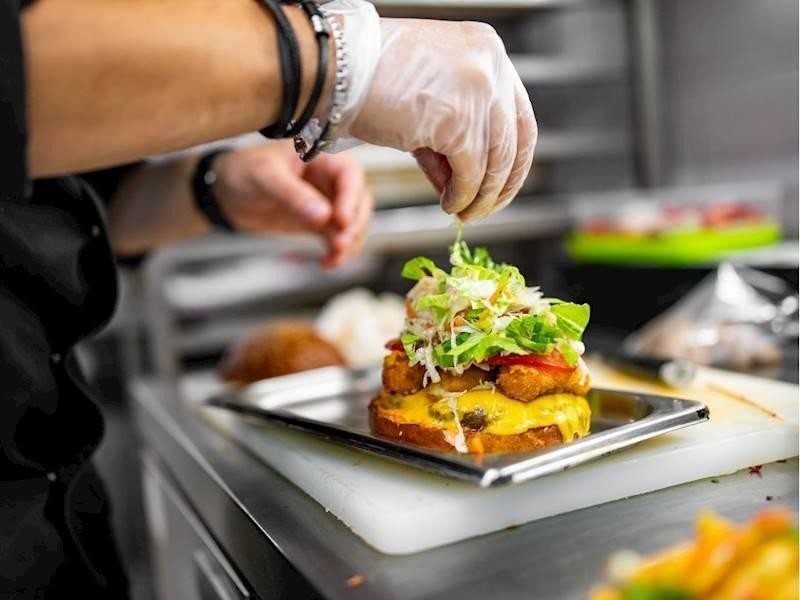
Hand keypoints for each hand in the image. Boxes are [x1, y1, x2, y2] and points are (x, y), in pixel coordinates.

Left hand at [213, 141, 372, 267]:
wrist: (224, 192)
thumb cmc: (243, 172)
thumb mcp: (265, 178)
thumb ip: (293, 195)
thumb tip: (322, 216)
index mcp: (321, 156)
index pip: (349, 175)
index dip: (351, 198)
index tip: (341, 221)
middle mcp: (329, 178)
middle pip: (359, 201)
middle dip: (355, 224)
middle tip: (341, 243)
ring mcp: (326, 201)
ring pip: (353, 223)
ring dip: (349, 242)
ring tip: (334, 258)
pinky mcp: (319, 222)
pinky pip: (337, 238)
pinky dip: (337, 252)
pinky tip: (327, 263)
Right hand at [328, 4, 536, 221]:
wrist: (335, 68)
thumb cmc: (369, 78)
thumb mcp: (428, 95)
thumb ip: (456, 130)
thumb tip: (469, 182)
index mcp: (487, 49)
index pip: (518, 114)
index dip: (513, 157)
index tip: (502, 184)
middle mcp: (491, 65)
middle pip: (515, 140)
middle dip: (501, 184)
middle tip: (484, 208)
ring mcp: (479, 91)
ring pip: (496, 161)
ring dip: (481, 196)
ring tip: (464, 212)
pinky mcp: (459, 120)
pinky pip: (471, 172)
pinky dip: (462, 196)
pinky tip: (449, 205)